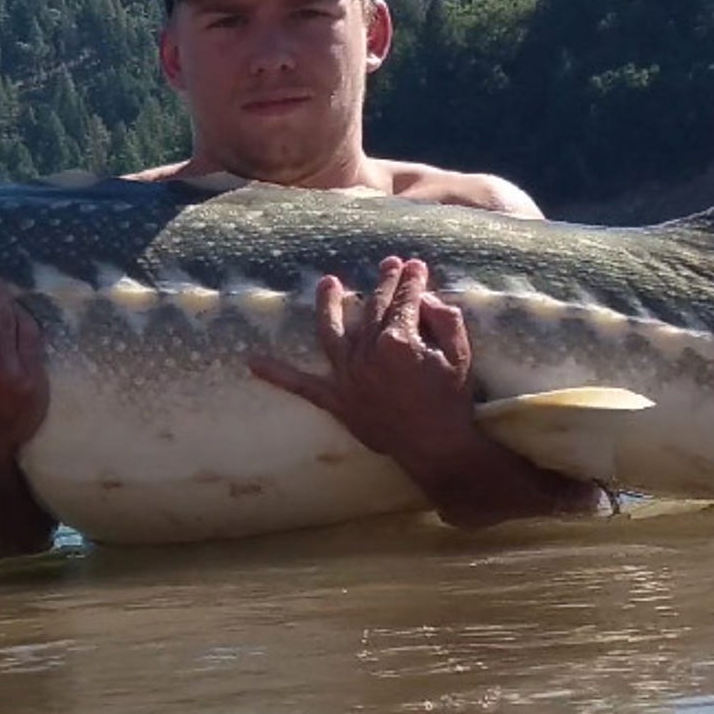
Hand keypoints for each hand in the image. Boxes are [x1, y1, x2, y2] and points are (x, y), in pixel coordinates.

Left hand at [247, 257, 612, 528]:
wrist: (437, 448)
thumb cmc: (452, 401)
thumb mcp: (459, 355)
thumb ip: (444, 320)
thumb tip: (426, 299)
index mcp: (397, 340)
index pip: (403, 300)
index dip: (411, 280)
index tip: (415, 265)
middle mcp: (367, 354)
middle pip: (371, 309)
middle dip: (383, 284)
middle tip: (389, 264)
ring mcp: (349, 377)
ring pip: (330, 332)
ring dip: (327, 305)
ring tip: (326, 283)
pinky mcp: (338, 402)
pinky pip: (303, 387)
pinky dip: (278, 375)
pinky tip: (253, 362)